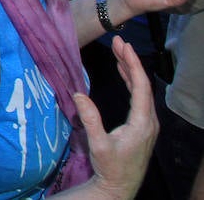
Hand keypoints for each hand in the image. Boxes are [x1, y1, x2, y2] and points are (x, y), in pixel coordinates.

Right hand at [75, 36, 157, 198]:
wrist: (120, 187)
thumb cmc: (110, 167)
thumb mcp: (98, 144)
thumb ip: (90, 119)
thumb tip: (79, 94)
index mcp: (142, 123)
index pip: (141, 86)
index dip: (132, 64)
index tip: (122, 46)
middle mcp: (149, 121)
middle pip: (143, 85)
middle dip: (131, 62)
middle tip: (118, 42)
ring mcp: (148, 124)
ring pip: (143, 91)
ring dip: (131, 71)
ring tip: (119, 53)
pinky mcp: (143, 126)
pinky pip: (140, 98)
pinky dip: (132, 83)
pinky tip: (124, 74)